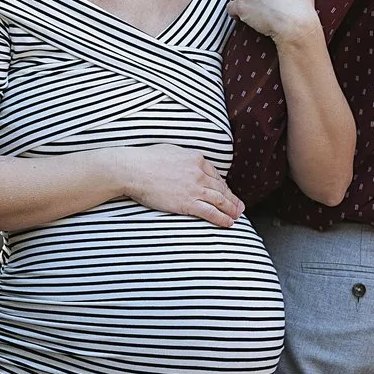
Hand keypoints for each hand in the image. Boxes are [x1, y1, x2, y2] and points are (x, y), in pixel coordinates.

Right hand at [106, 144, 244, 227]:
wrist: (134, 170)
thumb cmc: (147, 159)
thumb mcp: (172, 151)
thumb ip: (185, 159)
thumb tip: (188, 163)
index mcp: (196, 159)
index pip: (216, 175)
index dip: (223, 186)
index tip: (227, 193)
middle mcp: (199, 173)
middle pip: (221, 188)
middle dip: (232, 199)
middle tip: (239, 206)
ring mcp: (195, 188)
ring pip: (220, 201)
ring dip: (231, 210)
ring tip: (237, 216)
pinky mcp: (187, 203)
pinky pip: (210, 212)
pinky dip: (222, 218)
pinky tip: (228, 222)